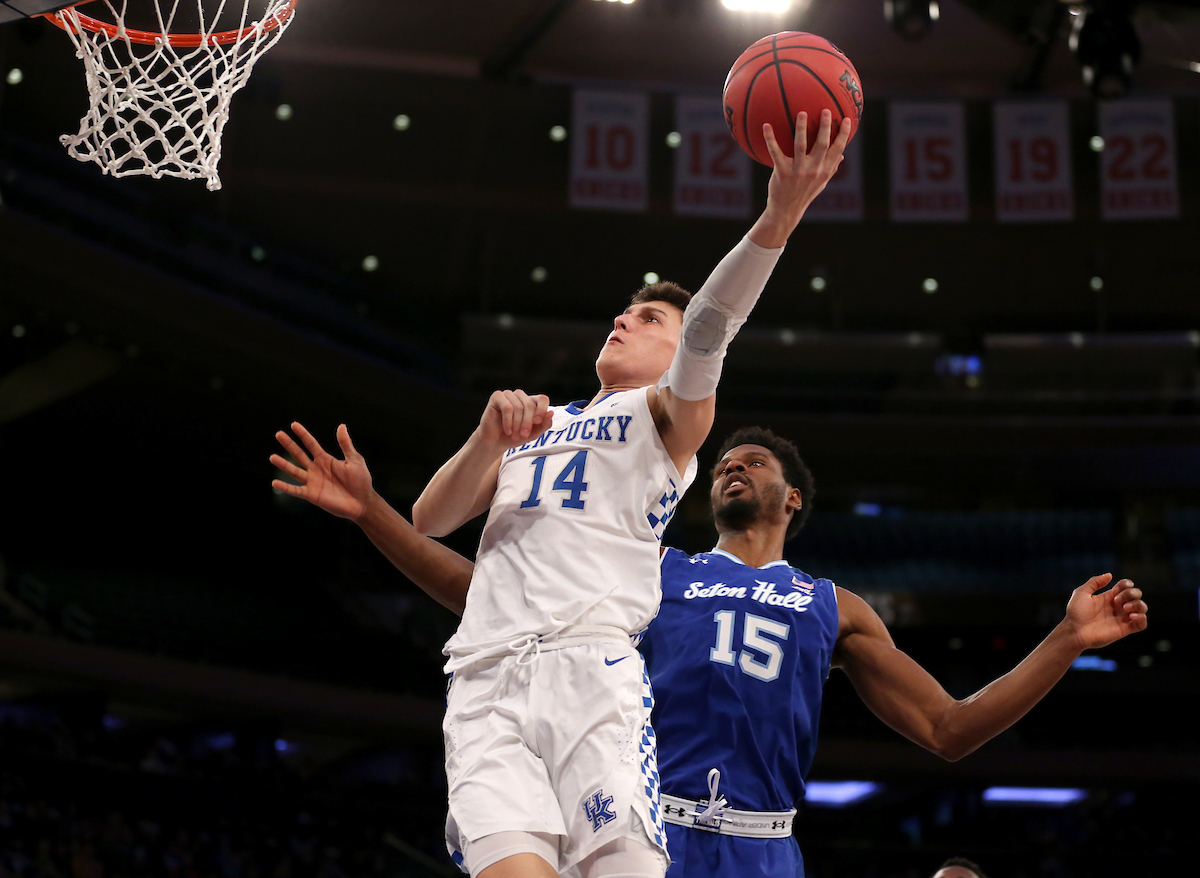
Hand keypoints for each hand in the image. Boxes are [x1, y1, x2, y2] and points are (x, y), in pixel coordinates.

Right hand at [270, 422, 372, 521]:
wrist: (363, 502)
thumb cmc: (361, 481)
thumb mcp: (354, 459)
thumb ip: (345, 444)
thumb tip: (341, 426)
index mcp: (325, 459)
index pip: (311, 444)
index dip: (303, 434)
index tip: (294, 424)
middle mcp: (316, 469)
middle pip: (299, 454)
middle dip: (289, 444)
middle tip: (278, 434)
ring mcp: (313, 482)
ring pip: (294, 471)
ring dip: (283, 465)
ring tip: (272, 457)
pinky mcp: (312, 495)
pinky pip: (296, 490)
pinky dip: (286, 487)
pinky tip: (275, 483)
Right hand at [477, 389, 551, 449]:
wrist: (495, 442)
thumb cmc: (514, 436)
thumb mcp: (533, 433)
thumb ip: (544, 424)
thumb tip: (551, 413)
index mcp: (531, 402)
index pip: (542, 399)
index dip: (542, 410)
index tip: (537, 422)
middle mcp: (520, 396)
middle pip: (530, 405)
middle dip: (527, 423)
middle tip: (523, 436)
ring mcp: (509, 394)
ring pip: (518, 407)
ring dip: (517, 424)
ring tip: (514, 435)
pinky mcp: (497, 396)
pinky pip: (507, 407)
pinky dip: (508, 421)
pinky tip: (508, 430)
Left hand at [751, 109, 850, 246]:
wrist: (786, 210)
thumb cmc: (804, 194)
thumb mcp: (821, 183)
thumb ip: (831, 168)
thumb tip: (842, 154)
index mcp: (824, 171)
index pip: (837, 150)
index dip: (844, 135)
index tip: (848, 119)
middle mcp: (813, 170)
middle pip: (822, 145)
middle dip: (825, 127)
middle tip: (826, 110)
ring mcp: (797, 171)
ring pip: (800, 146)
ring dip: (801, 128)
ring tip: (801, 113)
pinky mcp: (782, 172)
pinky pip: (775, 152)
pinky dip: (770, 138)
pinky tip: (766, 125)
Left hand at [1065, 574, 1147, 650]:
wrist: (1074, 631)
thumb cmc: (1076, 613)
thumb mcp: (1082, 593)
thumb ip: (1095, 582)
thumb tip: (1110, 575)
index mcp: (1109, 597)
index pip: (1126, 586)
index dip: (1126, 584)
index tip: (1115, 589)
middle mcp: (1118, 606)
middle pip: (1136, 594)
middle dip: (1131, 593)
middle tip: (1117, 600)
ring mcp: (1122, 618)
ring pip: (1142, 607)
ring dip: (1138, 604)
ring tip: (1125, 608)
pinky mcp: (1125, 629)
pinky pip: (1143, 624)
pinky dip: (1142, 618)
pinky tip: (1132, 616)